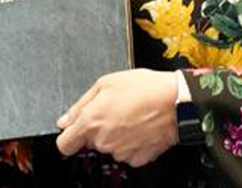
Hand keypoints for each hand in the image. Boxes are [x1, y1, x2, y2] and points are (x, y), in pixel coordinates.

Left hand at [54, 69, 178, 167]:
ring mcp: (121, 152)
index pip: (64, 145)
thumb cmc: (144, 88)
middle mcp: (104, 141)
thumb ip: (79, 105)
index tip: (74, 131)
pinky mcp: (138, 158)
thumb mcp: (106, 83)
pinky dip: (130, 143)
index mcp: (91, 122)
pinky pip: (127, 153)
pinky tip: (139, 126)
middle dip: (97, 128)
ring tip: (130, 115)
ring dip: (115, 135)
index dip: (68, 136)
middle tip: (113, 110)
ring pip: (109, 147)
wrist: (177, 102)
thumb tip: (65, 121)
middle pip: (90, 142)